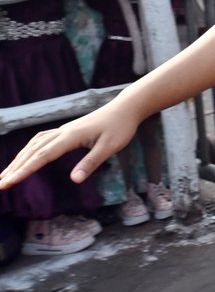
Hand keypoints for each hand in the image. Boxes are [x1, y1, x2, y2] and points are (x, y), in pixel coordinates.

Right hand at [0, 101, 139, 189]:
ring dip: (19, 159)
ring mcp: (63, 130)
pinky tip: (25, 157)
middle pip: (32, 151)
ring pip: (34, 145)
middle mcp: (62, 132)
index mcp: (70, 137)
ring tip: (6, 174)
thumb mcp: (110, 147)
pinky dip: (29, 150)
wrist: (125, 108)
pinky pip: (41, 140)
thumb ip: (91, 162)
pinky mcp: (67, 131)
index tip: (8, 183)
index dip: (24, 170)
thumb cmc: (120, 127)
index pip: (42, 156)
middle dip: (15, 168)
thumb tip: (75, 180)